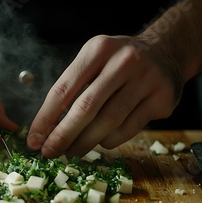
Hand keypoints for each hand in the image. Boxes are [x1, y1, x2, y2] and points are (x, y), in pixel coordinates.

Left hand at [27, 35, 181, 157]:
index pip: (63, 89)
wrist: (167, 51)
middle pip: (86, 107)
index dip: (46, 118)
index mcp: (97, 50)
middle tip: (50, 152)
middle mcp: (122, 62)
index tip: (34, 140)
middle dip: (63, 135)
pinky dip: (110, 140)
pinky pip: (129, 128)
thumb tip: (47, 128)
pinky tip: (101, 143)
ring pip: (108, 121)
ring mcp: (145, 79)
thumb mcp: (95, 61)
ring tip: (72, 152)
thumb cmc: (119, 62)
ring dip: (86, 142)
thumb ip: (73, 89)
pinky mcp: (161, 98)